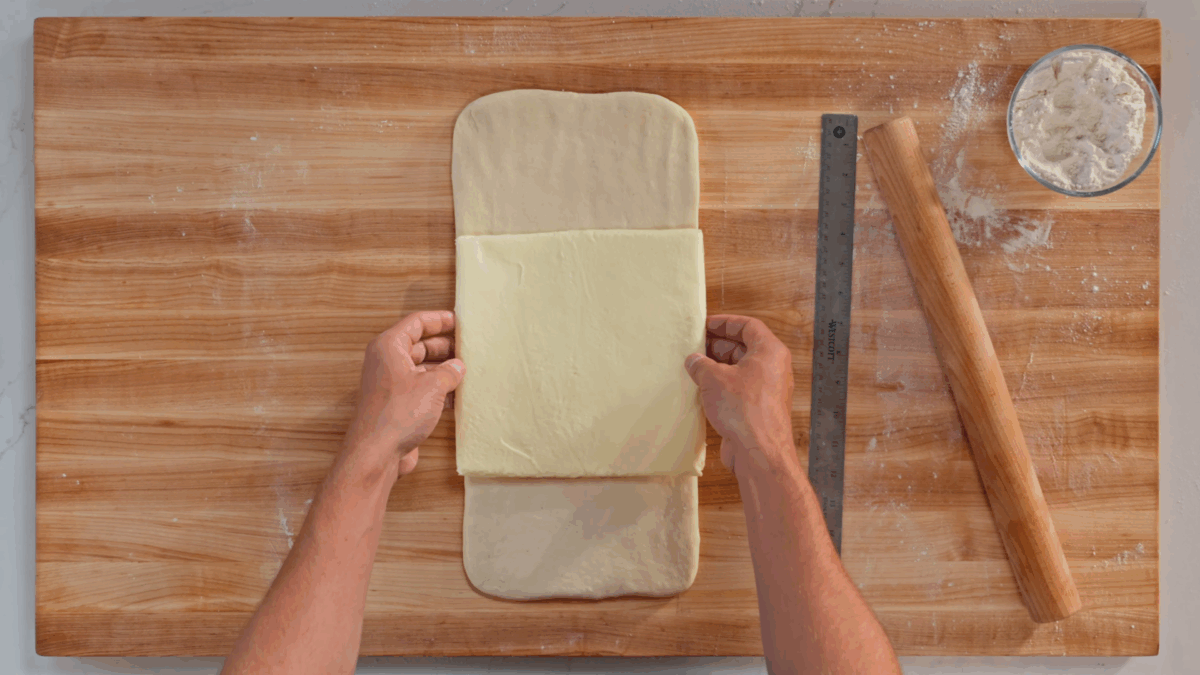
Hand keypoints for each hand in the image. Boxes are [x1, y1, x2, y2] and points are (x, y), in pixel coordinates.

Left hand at [344, 311, 464, 475]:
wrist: (377, 453)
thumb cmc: (397, 414)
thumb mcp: (433, 386)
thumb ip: (449, 372)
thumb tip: (458, 366)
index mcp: (389, 347)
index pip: (416, 323)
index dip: (439, 320)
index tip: (459, 320)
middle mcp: (387, 362)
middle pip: (420, 345)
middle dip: (444, 347)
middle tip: (468, 348)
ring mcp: (391, 385)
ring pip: (422, 369)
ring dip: (443, 370)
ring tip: (468, 372)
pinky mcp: (397, 405)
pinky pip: (421, 389)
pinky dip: (438, 390)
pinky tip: (458, 396)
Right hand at [684, 314, 795, 475]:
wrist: (759, 452)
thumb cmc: (744, 410)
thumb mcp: (713, 378)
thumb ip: (701, 364)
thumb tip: (693, 360)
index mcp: (770, 352)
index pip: (748, 326)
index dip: (725, 323)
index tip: (705, 325)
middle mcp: (773, 368)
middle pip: (744, 347)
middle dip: (718, 346)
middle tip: (695, 348)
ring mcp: (767, 390)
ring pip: (740, 370)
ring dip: (717, 367)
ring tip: (694, 369)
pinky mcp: (759, 409)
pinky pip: (739, 389)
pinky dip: (722, 386)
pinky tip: (702, 390)